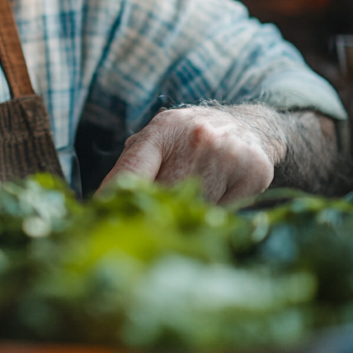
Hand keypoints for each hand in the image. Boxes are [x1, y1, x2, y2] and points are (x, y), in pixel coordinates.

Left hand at [97, 105, 279, 202]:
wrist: (249, 128)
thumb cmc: (190, 141)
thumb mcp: (160, 139)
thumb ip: (134, 164)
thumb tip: (103, 203)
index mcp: (165, 129)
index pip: (132, 168)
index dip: (113, 197)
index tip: (98, 219)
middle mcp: (196, 137)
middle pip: (163, 196)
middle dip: (154, 213)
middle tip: (150, 223)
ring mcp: (228, 154)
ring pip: (195, 209)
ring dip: (188, 214)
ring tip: (193, 200)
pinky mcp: (254, 172)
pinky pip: (225, 213)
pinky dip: (218, 214)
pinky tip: (221, 195)